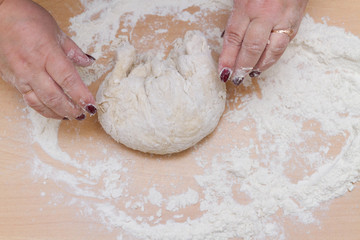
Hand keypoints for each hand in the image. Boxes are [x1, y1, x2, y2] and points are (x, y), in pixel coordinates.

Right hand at [0, 0, 96, 119]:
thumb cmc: (26, 19)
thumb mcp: (56, 31)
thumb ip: (73, 50)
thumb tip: (88, 62)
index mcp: (47, 53)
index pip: (68, 80)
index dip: (81, 96)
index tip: (91, 106)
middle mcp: (32, 68)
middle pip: (55, 96)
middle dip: (72, 109)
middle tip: (84, 114)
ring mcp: (20, 76)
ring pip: (41, 103)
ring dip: (58, 113)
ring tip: (72, 116)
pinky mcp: (12, 80)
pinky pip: (29, 100)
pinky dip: (43, 109)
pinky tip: (54, 111)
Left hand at [219, 0, 307, 84]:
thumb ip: (237, 17)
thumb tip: (229, 41)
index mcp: (247, 5)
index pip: (234, 37)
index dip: (227, 57)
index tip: (223, 71)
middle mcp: (265, 13)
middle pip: (251, 47)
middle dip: (242, 66)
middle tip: (235, 78)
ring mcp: (282, 18)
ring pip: (270, 50)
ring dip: (258, 66)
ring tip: (249, 74)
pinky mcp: (295, 22)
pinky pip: (283, 45)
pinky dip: (272, 58)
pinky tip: (264, 65)